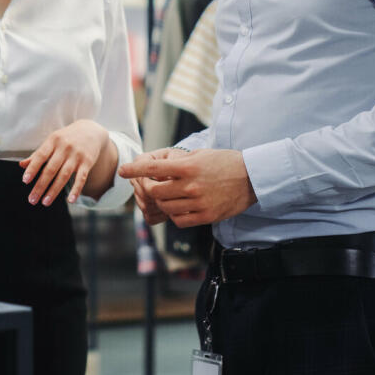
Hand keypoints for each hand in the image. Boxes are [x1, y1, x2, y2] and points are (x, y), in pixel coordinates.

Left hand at [20, 120, 108, 205]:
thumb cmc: (66, 138)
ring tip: (45, 202)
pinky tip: (70, 200)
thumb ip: (37, 154)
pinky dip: (76, 189)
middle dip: (40, 186)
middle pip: (51, 169)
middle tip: (32, 200)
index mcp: (53, 141)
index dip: (32, 168)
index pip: (40, 156)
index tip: (25, 181)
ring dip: (54, 190)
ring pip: (64, 175)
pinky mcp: (87, 162)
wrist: (91, 130)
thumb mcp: (52, 141)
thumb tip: (21, 165)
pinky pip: (81, 178)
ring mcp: (76, 155)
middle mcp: (64, 147)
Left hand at [119, 148, 255, 227]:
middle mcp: (190, 185)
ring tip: (171, 196)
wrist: (252, 177)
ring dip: (163, 203)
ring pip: (166, 208)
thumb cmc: (225, 162)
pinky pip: (179, 220)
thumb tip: (156, 168)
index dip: (134, 169)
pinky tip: (180, 207)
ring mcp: (198, 202)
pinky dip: (175, 215)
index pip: (153, 168)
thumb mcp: (200, 154)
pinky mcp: (206, 216)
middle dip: (150, 189)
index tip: (123, 171)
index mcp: (188, 166)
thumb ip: (178, 163)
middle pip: (155, 193)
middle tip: (153, 186)